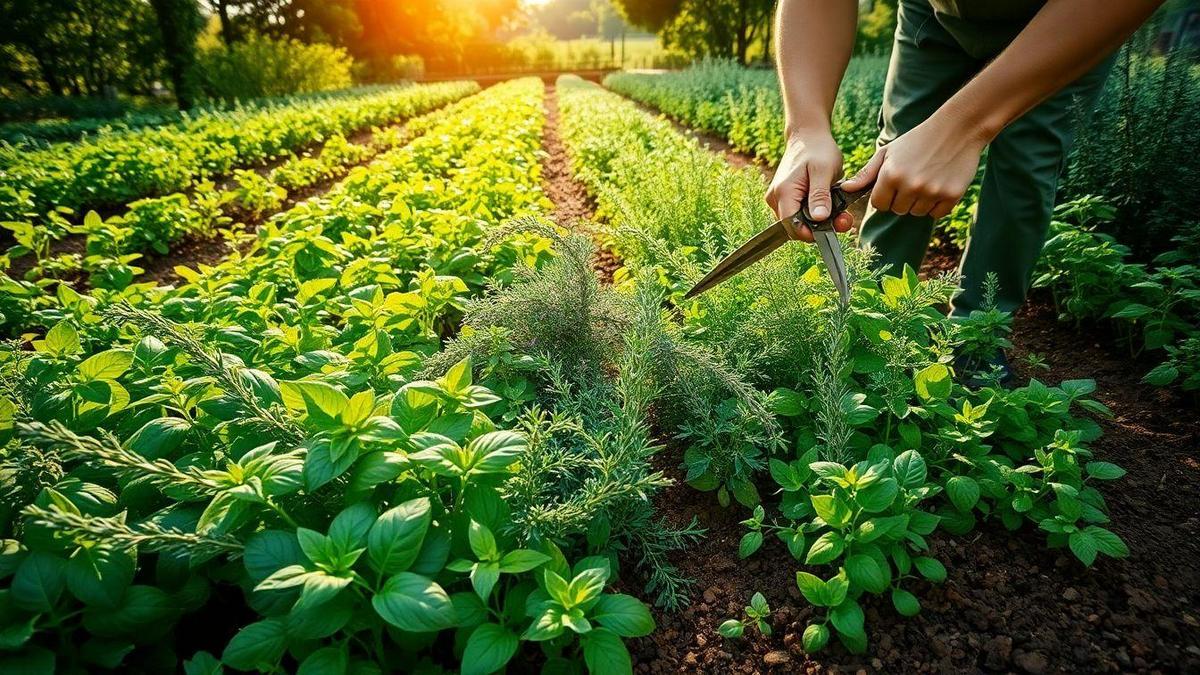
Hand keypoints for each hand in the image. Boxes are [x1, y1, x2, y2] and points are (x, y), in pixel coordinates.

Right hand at [765, 130, 853, 241]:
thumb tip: (819, 219)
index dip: (810, 233)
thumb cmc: (818, 149)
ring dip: (818, 222)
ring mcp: (777, 199)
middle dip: (819, 228)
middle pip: (794, 227)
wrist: (808, 136)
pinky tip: (827, 204)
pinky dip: (813, 213)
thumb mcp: (824, 171)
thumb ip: (820, 195)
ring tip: (840, 211)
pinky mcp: (784, 199)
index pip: (791, 226)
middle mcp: (775, 198)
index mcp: (783, 192)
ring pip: (797, 222)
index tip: (832, 229)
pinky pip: (797, 214)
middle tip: (844, 219)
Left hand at [841, 112, 985, 218]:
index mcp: (891, 175)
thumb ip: (866, 174)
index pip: (879, 204)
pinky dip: (936, 204)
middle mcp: (910, 185)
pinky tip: (939, 184)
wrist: (957, 129)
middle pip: (897, 210)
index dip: (884, 196)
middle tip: (912, 179)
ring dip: (919, 202)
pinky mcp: (951, 195)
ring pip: (916, 213)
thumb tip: (845, 190)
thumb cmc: (917, 140)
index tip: (893, 185)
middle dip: (901, 199)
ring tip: (926, 179)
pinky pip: (936, 213)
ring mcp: (932, 192)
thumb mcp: (888, 152)